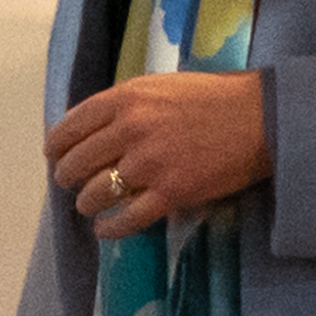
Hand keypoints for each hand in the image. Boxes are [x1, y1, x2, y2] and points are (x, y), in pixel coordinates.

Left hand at [40, 65, 265, 237]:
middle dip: (67, 177)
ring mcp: (149, 164)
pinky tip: (105, 228)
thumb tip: (94, 126)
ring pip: (95, 193)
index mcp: (126, 99)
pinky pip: (126, 219)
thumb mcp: (162, 86)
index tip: (53, 155)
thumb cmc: (214, 97)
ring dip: (87, 203)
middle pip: (77, 162)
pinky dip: (110, 228)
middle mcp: (131, 129)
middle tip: (70, 183)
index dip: (57, 145)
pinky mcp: (170, 193)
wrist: (261, 118)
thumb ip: (126, 104)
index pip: (72, 126)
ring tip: (90, 206)